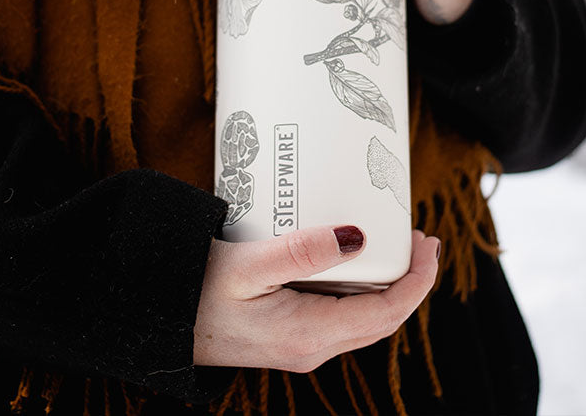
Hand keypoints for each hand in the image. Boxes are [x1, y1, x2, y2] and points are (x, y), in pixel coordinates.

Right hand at [193, 225, 439, 371]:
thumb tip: (357, 237)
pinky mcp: (291, 337)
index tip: (428, 243)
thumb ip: (301, 252)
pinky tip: (356, 261)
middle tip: (420, 238)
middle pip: (383, 320)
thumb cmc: (195, 291)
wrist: (157, 322)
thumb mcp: (246, 266)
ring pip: (365, 321)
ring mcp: (302, 347)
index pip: (386, 312)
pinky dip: (362, 289)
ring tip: (397, 244)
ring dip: (390, 286)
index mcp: (308, 335)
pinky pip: (342, 317)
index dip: (418, 280)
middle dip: (411, 280)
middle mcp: (312, 348)